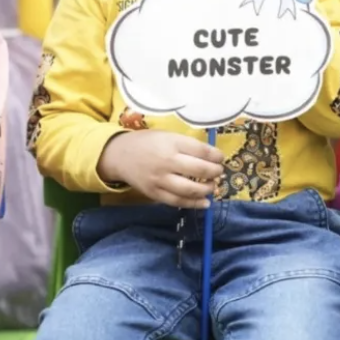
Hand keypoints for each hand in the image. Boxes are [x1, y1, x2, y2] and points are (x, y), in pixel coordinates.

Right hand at [97, 130, 224, 208]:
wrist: (119, 156)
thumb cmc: (146, 143)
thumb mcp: (166, 136)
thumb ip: (187, 145)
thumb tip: (212, 157)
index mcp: (171, 143)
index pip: (201, 151)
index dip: (216, 156)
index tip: (220, 158)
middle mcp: (166, 161)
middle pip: (200, 170)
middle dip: (215, 172)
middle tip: (218, 172)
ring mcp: (160, 179)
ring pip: (191, 189)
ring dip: (207, 189)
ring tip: (211, 186)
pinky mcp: (154, 193)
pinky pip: (178, 201)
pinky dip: (194, 203)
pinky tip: (205, 202)